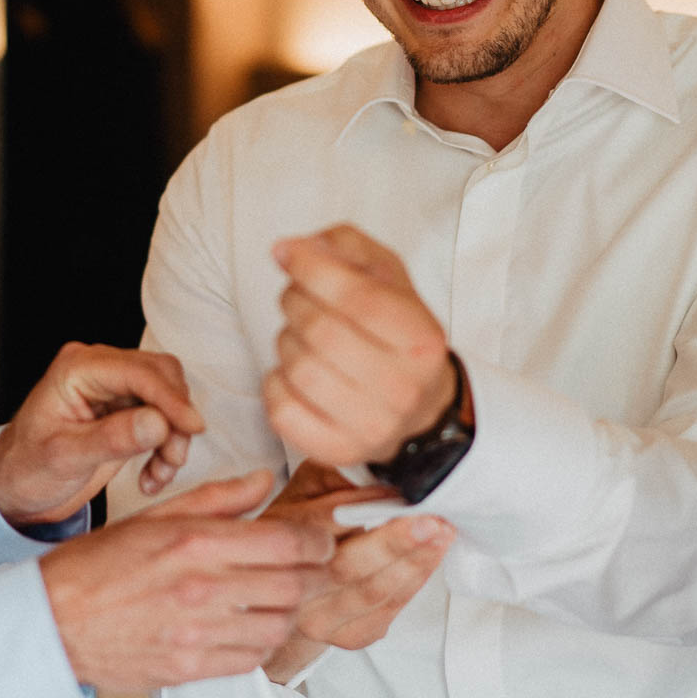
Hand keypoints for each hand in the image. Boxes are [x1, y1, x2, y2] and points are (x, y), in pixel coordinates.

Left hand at [0, 342, 203, 525]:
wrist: (16, 487)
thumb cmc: (26, 469)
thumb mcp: (65, 459)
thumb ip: (112, 439)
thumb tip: (158, 423)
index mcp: (77, 369)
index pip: (138, 372)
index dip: (170, 398)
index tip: (192, 428)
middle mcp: (99, 369)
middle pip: (161, 376)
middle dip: (175, 419)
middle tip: (173, 458)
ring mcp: (114, 388)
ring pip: (168, 397)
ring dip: (174, 436)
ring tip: (160, 473)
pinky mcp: (126, 409)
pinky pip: (164, 418)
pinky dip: (167, 446)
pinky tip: (153, 476)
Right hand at [39, 470, 334, 690]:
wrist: (55, 618)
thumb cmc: (98, 566)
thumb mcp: (156, 515)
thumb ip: (217, 498)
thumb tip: (261, 481)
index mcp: (194, 541)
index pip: (285, 540)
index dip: (316, 540)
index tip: (320, 538)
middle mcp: (199, 587)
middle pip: (294, 584)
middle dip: (316, 574)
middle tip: (315, 567)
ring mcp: (196, 631)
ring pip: (279, 624)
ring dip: (291, 610)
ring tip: (285, 597)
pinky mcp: (189, 666)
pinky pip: (250, 657)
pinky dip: (262, 642)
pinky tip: (253, 625)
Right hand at [256, 460, 455, 682]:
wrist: (289, 587)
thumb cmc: (302, 528)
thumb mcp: (305, 489)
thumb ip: (331, 476)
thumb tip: (371, 466)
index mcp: (279, 540)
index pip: (321, 524)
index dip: (363, 506)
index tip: (398, 490)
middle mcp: (294, 584)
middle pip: (347, 565)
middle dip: (395, 542)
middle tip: (431, 520)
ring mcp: (318, 617)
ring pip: (372, 591)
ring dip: (413, 562)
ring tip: (441, 534)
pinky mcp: (346, 635)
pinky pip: (386, 611)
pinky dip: (413, 582)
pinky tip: (429, 558)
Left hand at [264, 225, 457, 466]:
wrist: (419, 405)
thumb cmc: (394, 332)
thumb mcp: (387, 276)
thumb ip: (345, 247)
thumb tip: (292, 249)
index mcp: (422, 339)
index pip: (360, 299)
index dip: (313, 269)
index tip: (288, 254)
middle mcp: (404, 388)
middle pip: (322, 332)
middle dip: (295, 301)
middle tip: (296, 296)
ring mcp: (373, 427)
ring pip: (298, 369)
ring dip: (285, 340)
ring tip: (299, 335)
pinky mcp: (340, 451)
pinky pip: (282, 411)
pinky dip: (274, 383)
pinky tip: (291, 371)